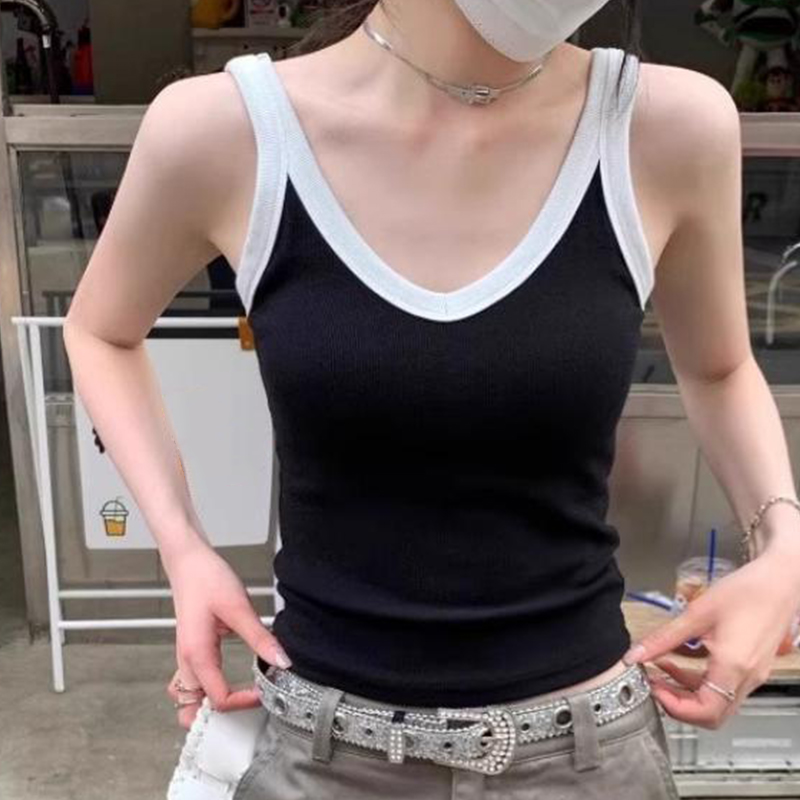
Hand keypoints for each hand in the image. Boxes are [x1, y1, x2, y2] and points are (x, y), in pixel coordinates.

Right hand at [163, 538, 291, 728]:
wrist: (189, 561)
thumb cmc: (207, 579)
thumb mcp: (239, 607)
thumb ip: (260, 638)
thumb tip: (281, 662)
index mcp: (197, 655)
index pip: (218, 699)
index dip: (243, 701)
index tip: (265, 691)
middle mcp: (187, 661)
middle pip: (193, 710)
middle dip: (216, 719)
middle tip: (246, 705)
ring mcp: (186, 657)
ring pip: (189, 699)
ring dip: (208, 707)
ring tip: (238, 698)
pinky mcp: (191, 649)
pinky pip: (193, 682)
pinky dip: (206, 690)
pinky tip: (226, 680)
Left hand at [622, 548, 799, 728]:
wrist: (780, 581)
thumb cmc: (747, 591)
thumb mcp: (697, 613)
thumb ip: (664, 638)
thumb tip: (636, 654)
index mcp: (733, 666)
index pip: (706, 711)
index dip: (676, 707)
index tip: (654, 689)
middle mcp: (748, 677)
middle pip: (712, 714)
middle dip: (679, 704)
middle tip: (654, 684)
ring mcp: (754, 675)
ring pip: (718, 702)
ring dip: (687, 692)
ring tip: (661, 670)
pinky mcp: (754, 667)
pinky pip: (726, 688)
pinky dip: (701, 682)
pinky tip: (681, 661)